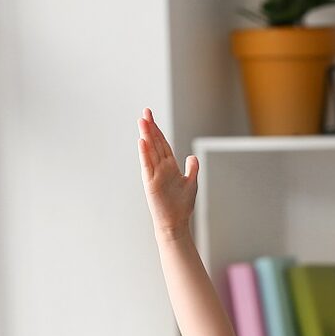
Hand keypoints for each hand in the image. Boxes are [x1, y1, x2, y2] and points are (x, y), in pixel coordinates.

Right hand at [137, 108, 197, 238]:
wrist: (176, 223)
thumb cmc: (182, 205)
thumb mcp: (191, 183)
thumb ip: (192, 169)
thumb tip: (192, 156)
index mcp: (169, 166)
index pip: (163, 144)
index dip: (158, 130)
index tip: (152, 117)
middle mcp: (161, 168)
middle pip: (155, 144)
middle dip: (151, 128)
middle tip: (145, 112)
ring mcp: (154, 174)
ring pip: (150, 151)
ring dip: (146, 136)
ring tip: (142, 121)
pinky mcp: (150, 183)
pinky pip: (147, 165)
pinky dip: (144, 154)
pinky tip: (142, 141)